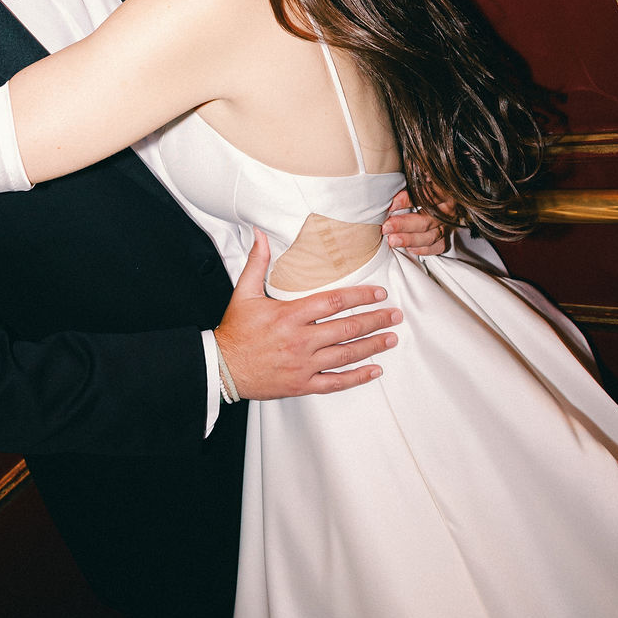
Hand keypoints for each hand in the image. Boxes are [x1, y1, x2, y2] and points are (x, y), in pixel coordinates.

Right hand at [214, 230, 401, 399]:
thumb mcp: (244, 292)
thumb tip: (261, 233)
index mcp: (289, 315)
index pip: (333, 302)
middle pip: (346, 328)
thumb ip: (257, 262)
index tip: (378, 293)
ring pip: (346, 355)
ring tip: (392, 338)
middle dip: (375, 320)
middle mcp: (300, 340)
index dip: (359, 296)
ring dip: (373, 346)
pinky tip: (374, 370)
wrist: (222, 368)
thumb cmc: (235, 330)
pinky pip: (335, 382)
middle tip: (395, 315)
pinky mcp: (302, 384)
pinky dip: (357, 377)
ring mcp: (303, 364)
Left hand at [382, 188, 455, 257]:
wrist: (435, 199)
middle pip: (427, 220)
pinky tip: (409, 249)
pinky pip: (438, 247)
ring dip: (410, 239)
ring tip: (392, 240)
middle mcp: (447, 209)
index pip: (426, 196)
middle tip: (386, 227)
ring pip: (432, 236)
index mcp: (442, 191)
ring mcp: (447, 224)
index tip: (392, 205)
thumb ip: (411, 182)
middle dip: (404, 224)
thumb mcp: (418, 179)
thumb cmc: (421, 185)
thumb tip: (389, 186)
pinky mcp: (445, 237)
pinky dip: (424, 249)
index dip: (408, 200)